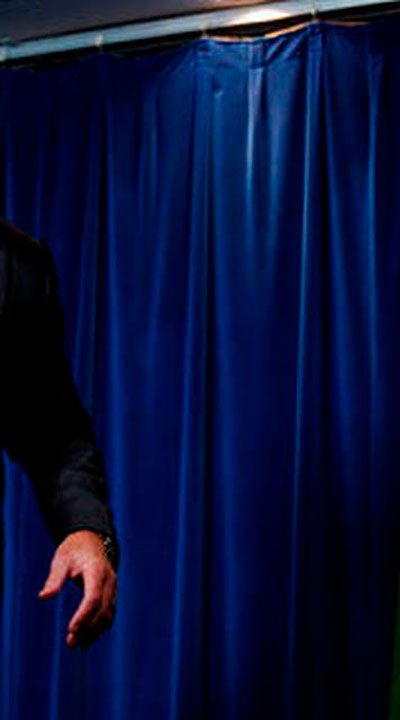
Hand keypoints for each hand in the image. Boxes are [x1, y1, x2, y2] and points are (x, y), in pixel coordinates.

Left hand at [38, 529, 116, 647]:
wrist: (91, 540)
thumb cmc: (74, 549)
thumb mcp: (61, 559)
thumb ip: (54, 578)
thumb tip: (44, 596)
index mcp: (96, 570)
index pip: (93, 597)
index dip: (83, 615)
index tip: (71, 629)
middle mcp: (109, 580)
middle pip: (103, 610)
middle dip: (88, 628)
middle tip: (71, 642)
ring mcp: (113, 587)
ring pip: (108, 614)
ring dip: (94, 631)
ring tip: (78, 644)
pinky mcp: (111, 593)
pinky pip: (109, 613)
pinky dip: (100, 627)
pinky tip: (87, 638)